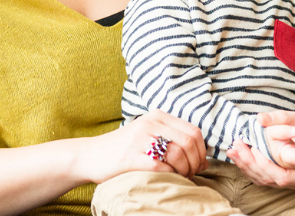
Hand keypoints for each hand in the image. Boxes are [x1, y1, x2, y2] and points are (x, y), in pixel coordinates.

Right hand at [82, 109, 206, 182]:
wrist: (91, 155)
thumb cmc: (124, 149)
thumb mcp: (149, 136)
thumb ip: (175, 141)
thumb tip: (204, 160)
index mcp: (158, 116)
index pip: (193, 131)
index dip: (201, 151)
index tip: (198, 164)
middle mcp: (151, 123)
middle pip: (189, 142)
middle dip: (195, 162)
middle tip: (191, 173)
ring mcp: (140, 139)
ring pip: (178, 154)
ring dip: (184, 170)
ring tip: (180, 177)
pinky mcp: (132, 157)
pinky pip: (161, 166)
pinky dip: (170, 175)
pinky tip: (166, 178)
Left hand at [227, 107, 294, 189]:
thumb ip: (283, 118)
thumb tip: (261, 118)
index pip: (284, 175)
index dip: (265, 164)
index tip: (252, 147)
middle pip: (273, 179)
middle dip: (251, 164)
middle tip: (236, 146)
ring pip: (268, 180)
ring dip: (248, 166)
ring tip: (233, 150)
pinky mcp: (292, 176)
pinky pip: (270, 177)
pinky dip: (254, 167)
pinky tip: (239, 155)